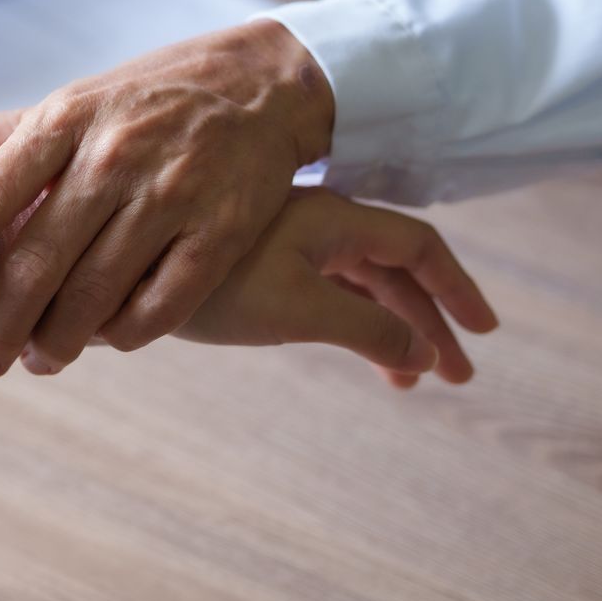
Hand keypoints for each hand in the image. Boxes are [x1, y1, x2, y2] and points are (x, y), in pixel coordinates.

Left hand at [0, 20, 332, 377]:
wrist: (263, 85)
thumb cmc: (140, 100)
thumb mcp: (63, 102)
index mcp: (64, 119)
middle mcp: (114, 154)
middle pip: (39, 257)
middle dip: (0, 321)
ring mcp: (172, 193)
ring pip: (97, 290)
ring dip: (59, 341)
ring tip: (37, 362)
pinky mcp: (222, 231)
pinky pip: (162, 304)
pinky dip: (126, 333)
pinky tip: (106, 340)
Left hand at [175, 189, 498, 387]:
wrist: (117, 273)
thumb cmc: (209, 285)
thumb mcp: (297, 308)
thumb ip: (367, 328)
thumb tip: (422, 354)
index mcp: (332, 218)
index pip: (418, 246)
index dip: (456, 288)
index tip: (485, 333)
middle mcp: (314, 221)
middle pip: (392, 268)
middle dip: (428, 321)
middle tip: (455, 376)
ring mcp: (285, 240)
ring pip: (357, 282)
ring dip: (390, 327)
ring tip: (408, 382)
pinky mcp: (256, 262)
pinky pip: (324, 288)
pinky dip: (350, 323)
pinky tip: (355, 353)